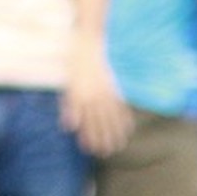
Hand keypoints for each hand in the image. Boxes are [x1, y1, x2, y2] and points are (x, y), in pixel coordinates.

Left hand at [61, 37, 133, 156]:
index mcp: (81, 98)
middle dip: (103, 139)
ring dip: (115, 133)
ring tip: (119, 146)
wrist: (88, 42)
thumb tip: (69, 127)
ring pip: (112, 117)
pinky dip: (125, 118)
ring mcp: (106, 92)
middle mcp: (94, 97)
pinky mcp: (114, 86)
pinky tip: (128, 128)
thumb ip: (69, 107)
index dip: (88, 137)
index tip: (91, 150)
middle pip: (100, 123)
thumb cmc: (75, 63)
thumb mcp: (68, 85)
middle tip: (107, 153)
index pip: (86, 123)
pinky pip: (121, 106)